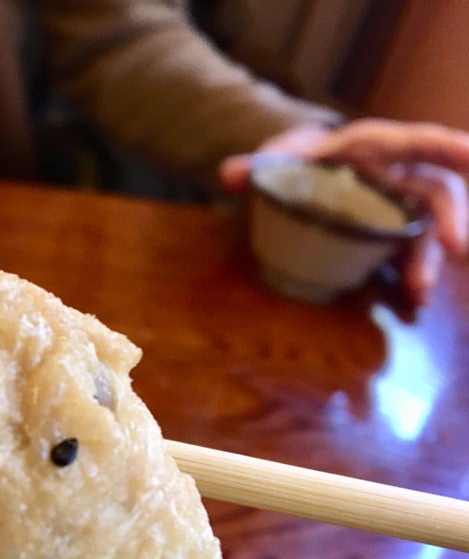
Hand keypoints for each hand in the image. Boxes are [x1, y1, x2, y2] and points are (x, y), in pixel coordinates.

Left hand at [219, 118, 468, 306]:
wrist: (309, 168)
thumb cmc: (303, 155)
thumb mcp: (280, 156)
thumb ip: (258, 165)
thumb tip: (229, 174)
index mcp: (376, 146)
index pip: (416, 141)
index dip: (445, 146)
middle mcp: (401, 174)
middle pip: (438, 192)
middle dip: (452, 217)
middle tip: (456, 247)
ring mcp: (403, 206)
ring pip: (428, 230)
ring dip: (427, 260)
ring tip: (420, 291)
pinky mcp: (396, 233)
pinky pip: (412, 254)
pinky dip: (412, 275)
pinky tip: (413, 300)